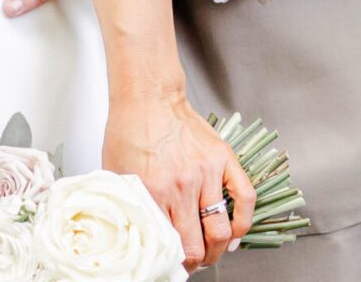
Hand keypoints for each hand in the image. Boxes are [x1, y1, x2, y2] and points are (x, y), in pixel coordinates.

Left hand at [102, 93, 254, 271]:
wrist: (148, 95)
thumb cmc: (129, 130)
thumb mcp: (115, 172)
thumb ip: (127, 203)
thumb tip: (133, 233)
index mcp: (153, 191)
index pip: (169, 245)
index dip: (173, 263)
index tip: (173, 265)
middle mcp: (181, 185)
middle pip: (198, 245)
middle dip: (196, 262)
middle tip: (192, 263)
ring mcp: (205, 172)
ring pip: (222, 230)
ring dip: (218, 249)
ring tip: (211, 251)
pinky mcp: (223, 158)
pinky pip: (245, 198)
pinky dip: (244, 222)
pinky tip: (235, 234)